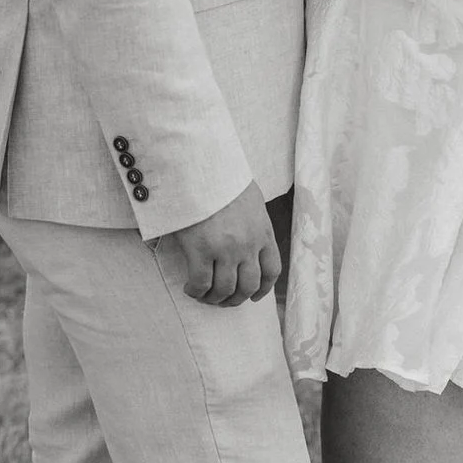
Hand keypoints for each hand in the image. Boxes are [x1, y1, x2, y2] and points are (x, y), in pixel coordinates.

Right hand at [159, 180, 281, 305]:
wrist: (199, 163)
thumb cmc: (220, 176)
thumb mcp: (249, 197)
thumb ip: (252, 220)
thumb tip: (246, 231)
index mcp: (262, 230)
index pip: (272, 270)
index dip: (263, 289)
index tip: (254, 296)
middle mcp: (248, 244)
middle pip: (249, 286)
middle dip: (236, 298)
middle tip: (224, 299)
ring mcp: (225, 248)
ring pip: (225, 289)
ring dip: (215, 299)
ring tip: (204, 295)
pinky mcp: (200, 249)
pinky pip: (201, 283)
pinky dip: (196, 291)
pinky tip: (190, 287)